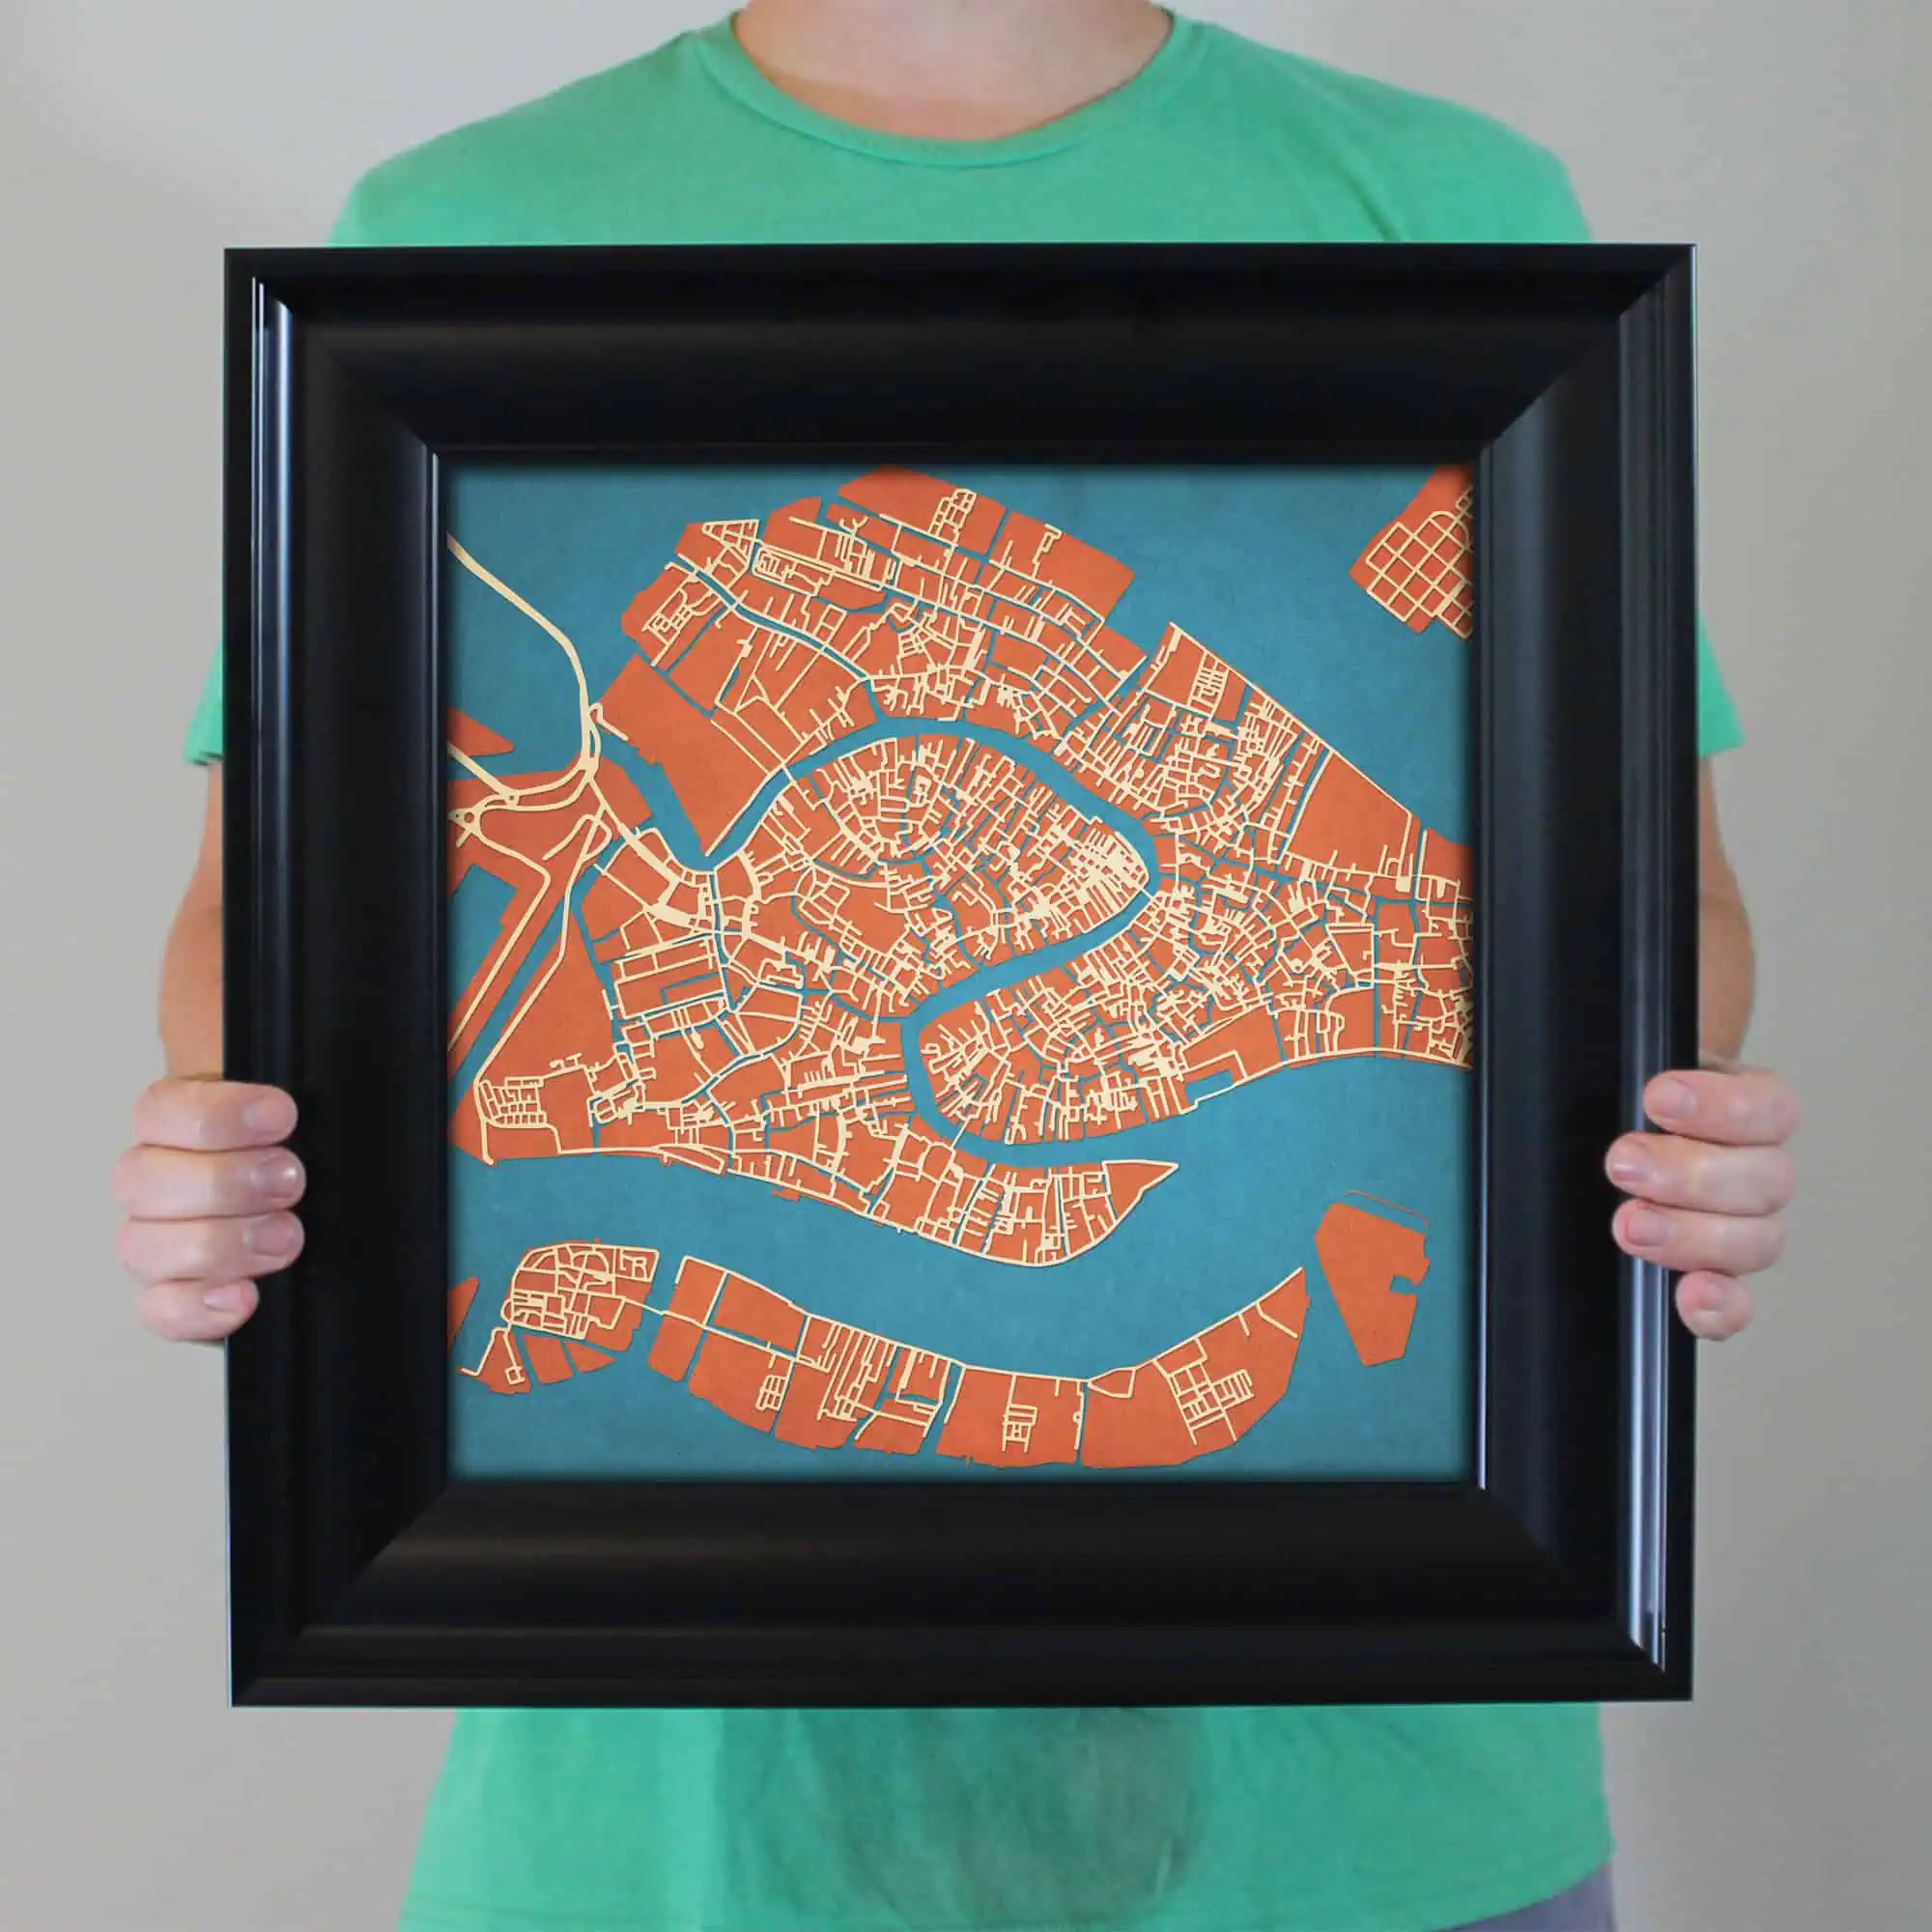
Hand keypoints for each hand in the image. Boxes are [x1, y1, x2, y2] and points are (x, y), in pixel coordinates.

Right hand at [112, 1075, 306, 1341]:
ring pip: (142, 1246)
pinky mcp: (173, 1300)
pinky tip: (245, 1296)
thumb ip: (299, 1109)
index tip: (281, 1116)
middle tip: (290, 1181)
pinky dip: (198, 1308)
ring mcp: (158, 1244)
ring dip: (218, 1244)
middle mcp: (158, 1183)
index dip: (216, 1115)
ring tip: (285, 1237)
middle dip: (222, 1181)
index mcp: (179, 1126)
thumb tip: (289, 1108)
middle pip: (141, 1180)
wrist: (327, 1213)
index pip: (160, 1111)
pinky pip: (160, 1311)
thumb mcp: (310, 1121)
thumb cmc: (311, 1161)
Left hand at [1604, 1057, 1798, 1339]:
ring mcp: (1738, 1227)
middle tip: (1624, 1163)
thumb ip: (1644, 1068)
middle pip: (1765, 1180)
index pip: (1769, 1107)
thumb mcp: (1629, 1073)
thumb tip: (1644, 1051)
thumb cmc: (1620, 1104)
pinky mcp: (1712, 1276)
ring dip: (1692, 1236)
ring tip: (1630, 1224)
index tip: (1658, 1097)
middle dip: (1689, 1174)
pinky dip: (1719, 1307)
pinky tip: (1690, 1296)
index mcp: (1743, 1109)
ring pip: (1756, 1240)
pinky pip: (1736, 1304)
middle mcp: (1752, 1169)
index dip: (1723, 1106)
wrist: (1599, 1127)